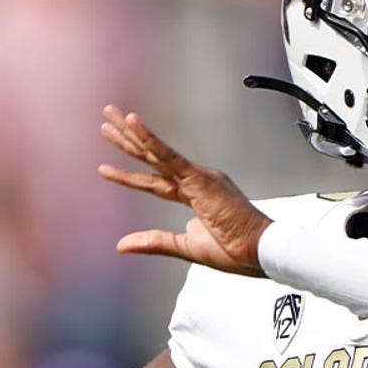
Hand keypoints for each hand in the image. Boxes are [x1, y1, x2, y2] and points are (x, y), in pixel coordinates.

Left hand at [98, 105, 272, 276]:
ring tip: (109, 116)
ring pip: (157, 152)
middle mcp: (196, 180)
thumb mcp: (186, 246)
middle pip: (153, 157)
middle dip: (128, 139)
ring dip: (131, 133)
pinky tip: (133, 124)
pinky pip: (169, 156)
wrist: (260, 251)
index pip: (156, 180)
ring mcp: (199, 177)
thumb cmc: (236, 250)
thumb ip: (154, 242)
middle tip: (107, 118)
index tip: (106, 167)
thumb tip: (121, 245)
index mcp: (195, 194)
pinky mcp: (200, 179)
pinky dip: (150, 140)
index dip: (130, 174)